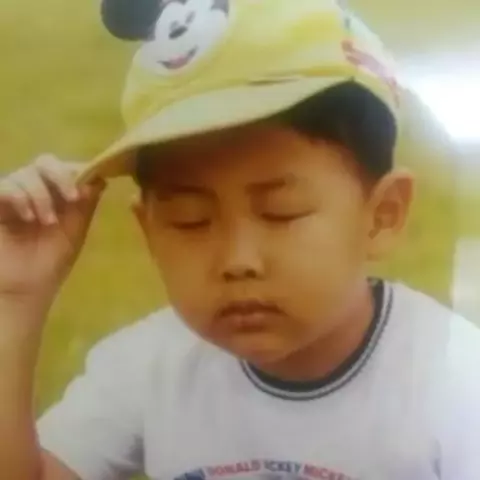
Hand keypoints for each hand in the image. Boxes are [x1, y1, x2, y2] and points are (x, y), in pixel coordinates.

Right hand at [0, 154, 104, 313]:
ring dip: (42, 196)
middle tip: (72, 199)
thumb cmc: (50, 262)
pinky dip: (18, 196)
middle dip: (61, 177)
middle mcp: (34, 190)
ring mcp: (12, 195)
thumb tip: (102, 177)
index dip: (78, 172)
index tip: (87, 191)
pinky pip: (3, 186)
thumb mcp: (75, 231)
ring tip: (47, 222)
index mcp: (56, 194)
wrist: (23, 289)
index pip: (66, 168)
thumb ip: (86, 204)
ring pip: (26, 174)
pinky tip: (27, 217)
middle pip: (46, 162)